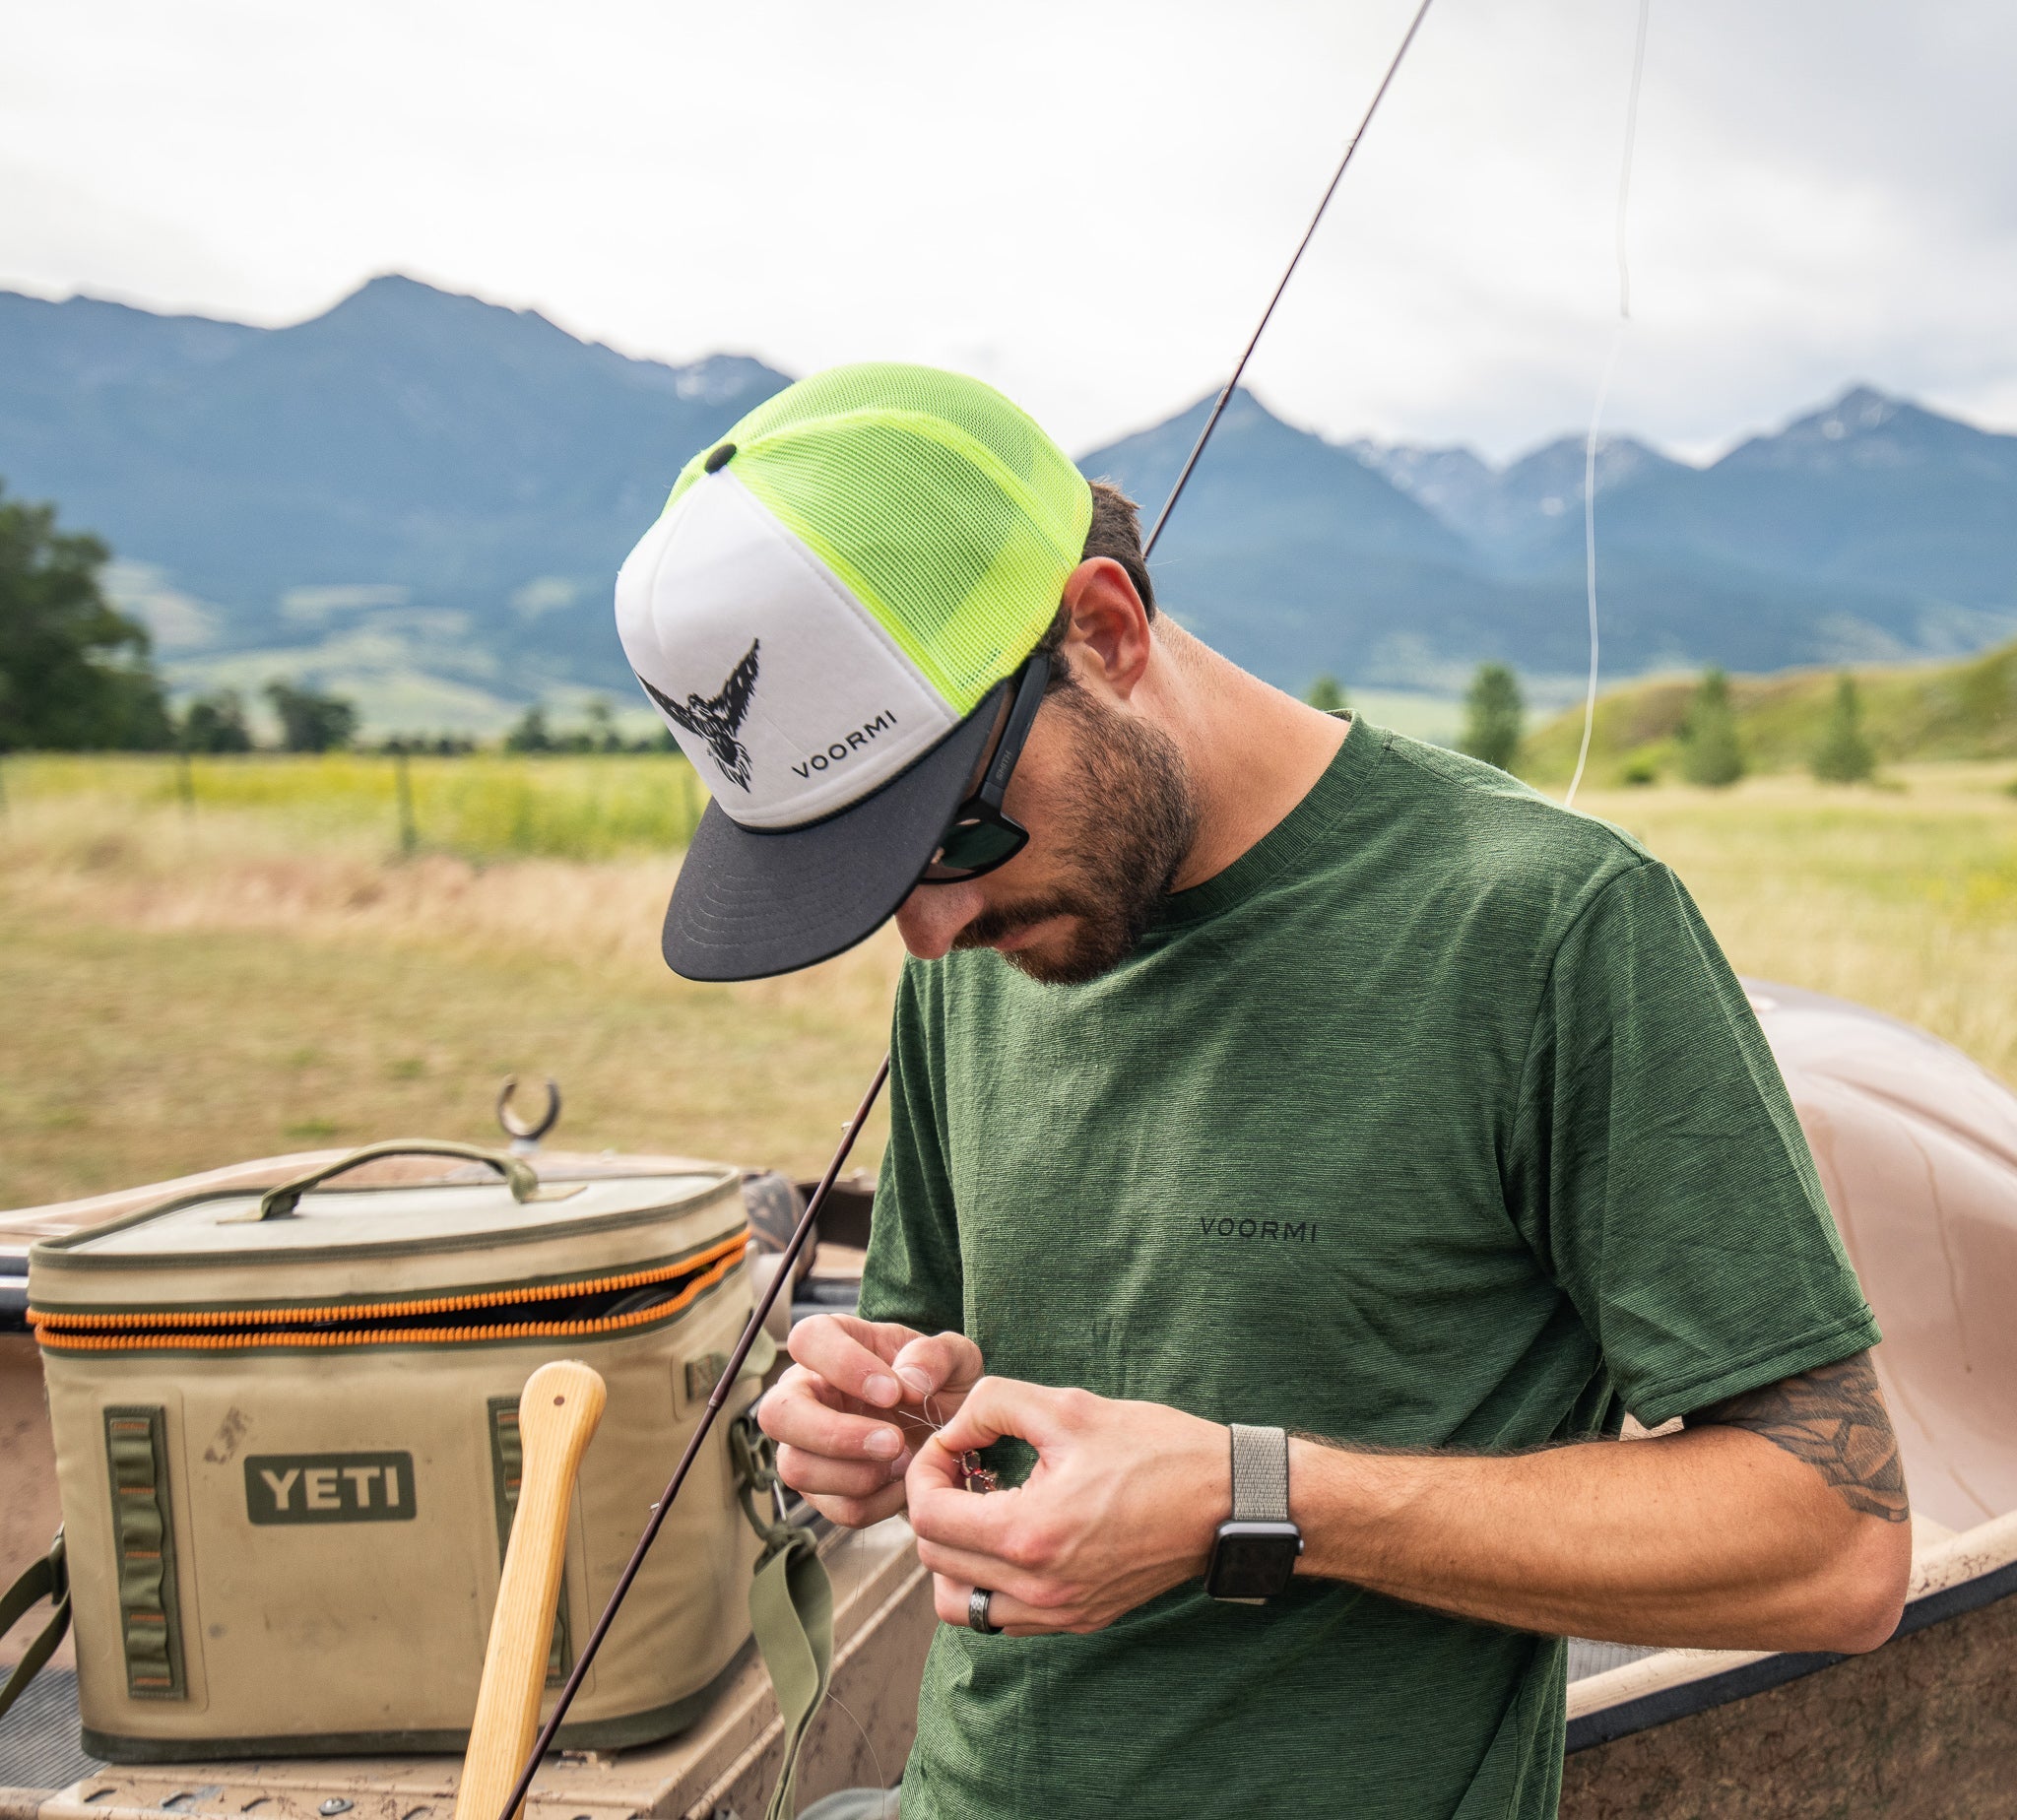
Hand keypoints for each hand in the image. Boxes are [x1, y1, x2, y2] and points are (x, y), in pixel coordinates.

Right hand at [757, 1313, 984, 1527]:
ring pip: (796, 1468)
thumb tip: (908, 1380)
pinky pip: (835, 1507)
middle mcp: (806, 1392)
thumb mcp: (956, 1358)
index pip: (807, 1339)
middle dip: (834, 1434)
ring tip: (904, 1464)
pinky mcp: (822, 1490)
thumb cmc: (943, 1384)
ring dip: (855, 1475)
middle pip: (777, 1413)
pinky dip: (876, 1503)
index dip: (843, 1365)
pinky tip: (904, 1485)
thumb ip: (936, 1356)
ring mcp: (805, 1444)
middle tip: (894, 1441)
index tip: (892, 1391)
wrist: (953, 1435)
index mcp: (834, 1343)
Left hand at [908, 1376, 1228, 1634]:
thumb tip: (952, 1428)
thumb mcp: (1068, 1407)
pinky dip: (986, 1580)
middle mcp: (1038, 1588)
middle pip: (934, 1559)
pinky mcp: (1077, 1620)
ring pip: (958, 1602)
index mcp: (1030, 1535)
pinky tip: (1013, 1535)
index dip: (924, 1470)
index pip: (928, 1518)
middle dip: (935, 1504)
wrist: (1225, 1501)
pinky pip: (1000, 1617)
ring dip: (952, 1553)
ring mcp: (1058, 1613)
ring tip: (983, 1506)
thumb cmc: (1154, 1449)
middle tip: (965, 1466)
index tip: (950, 1443)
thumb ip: (993, 1404)